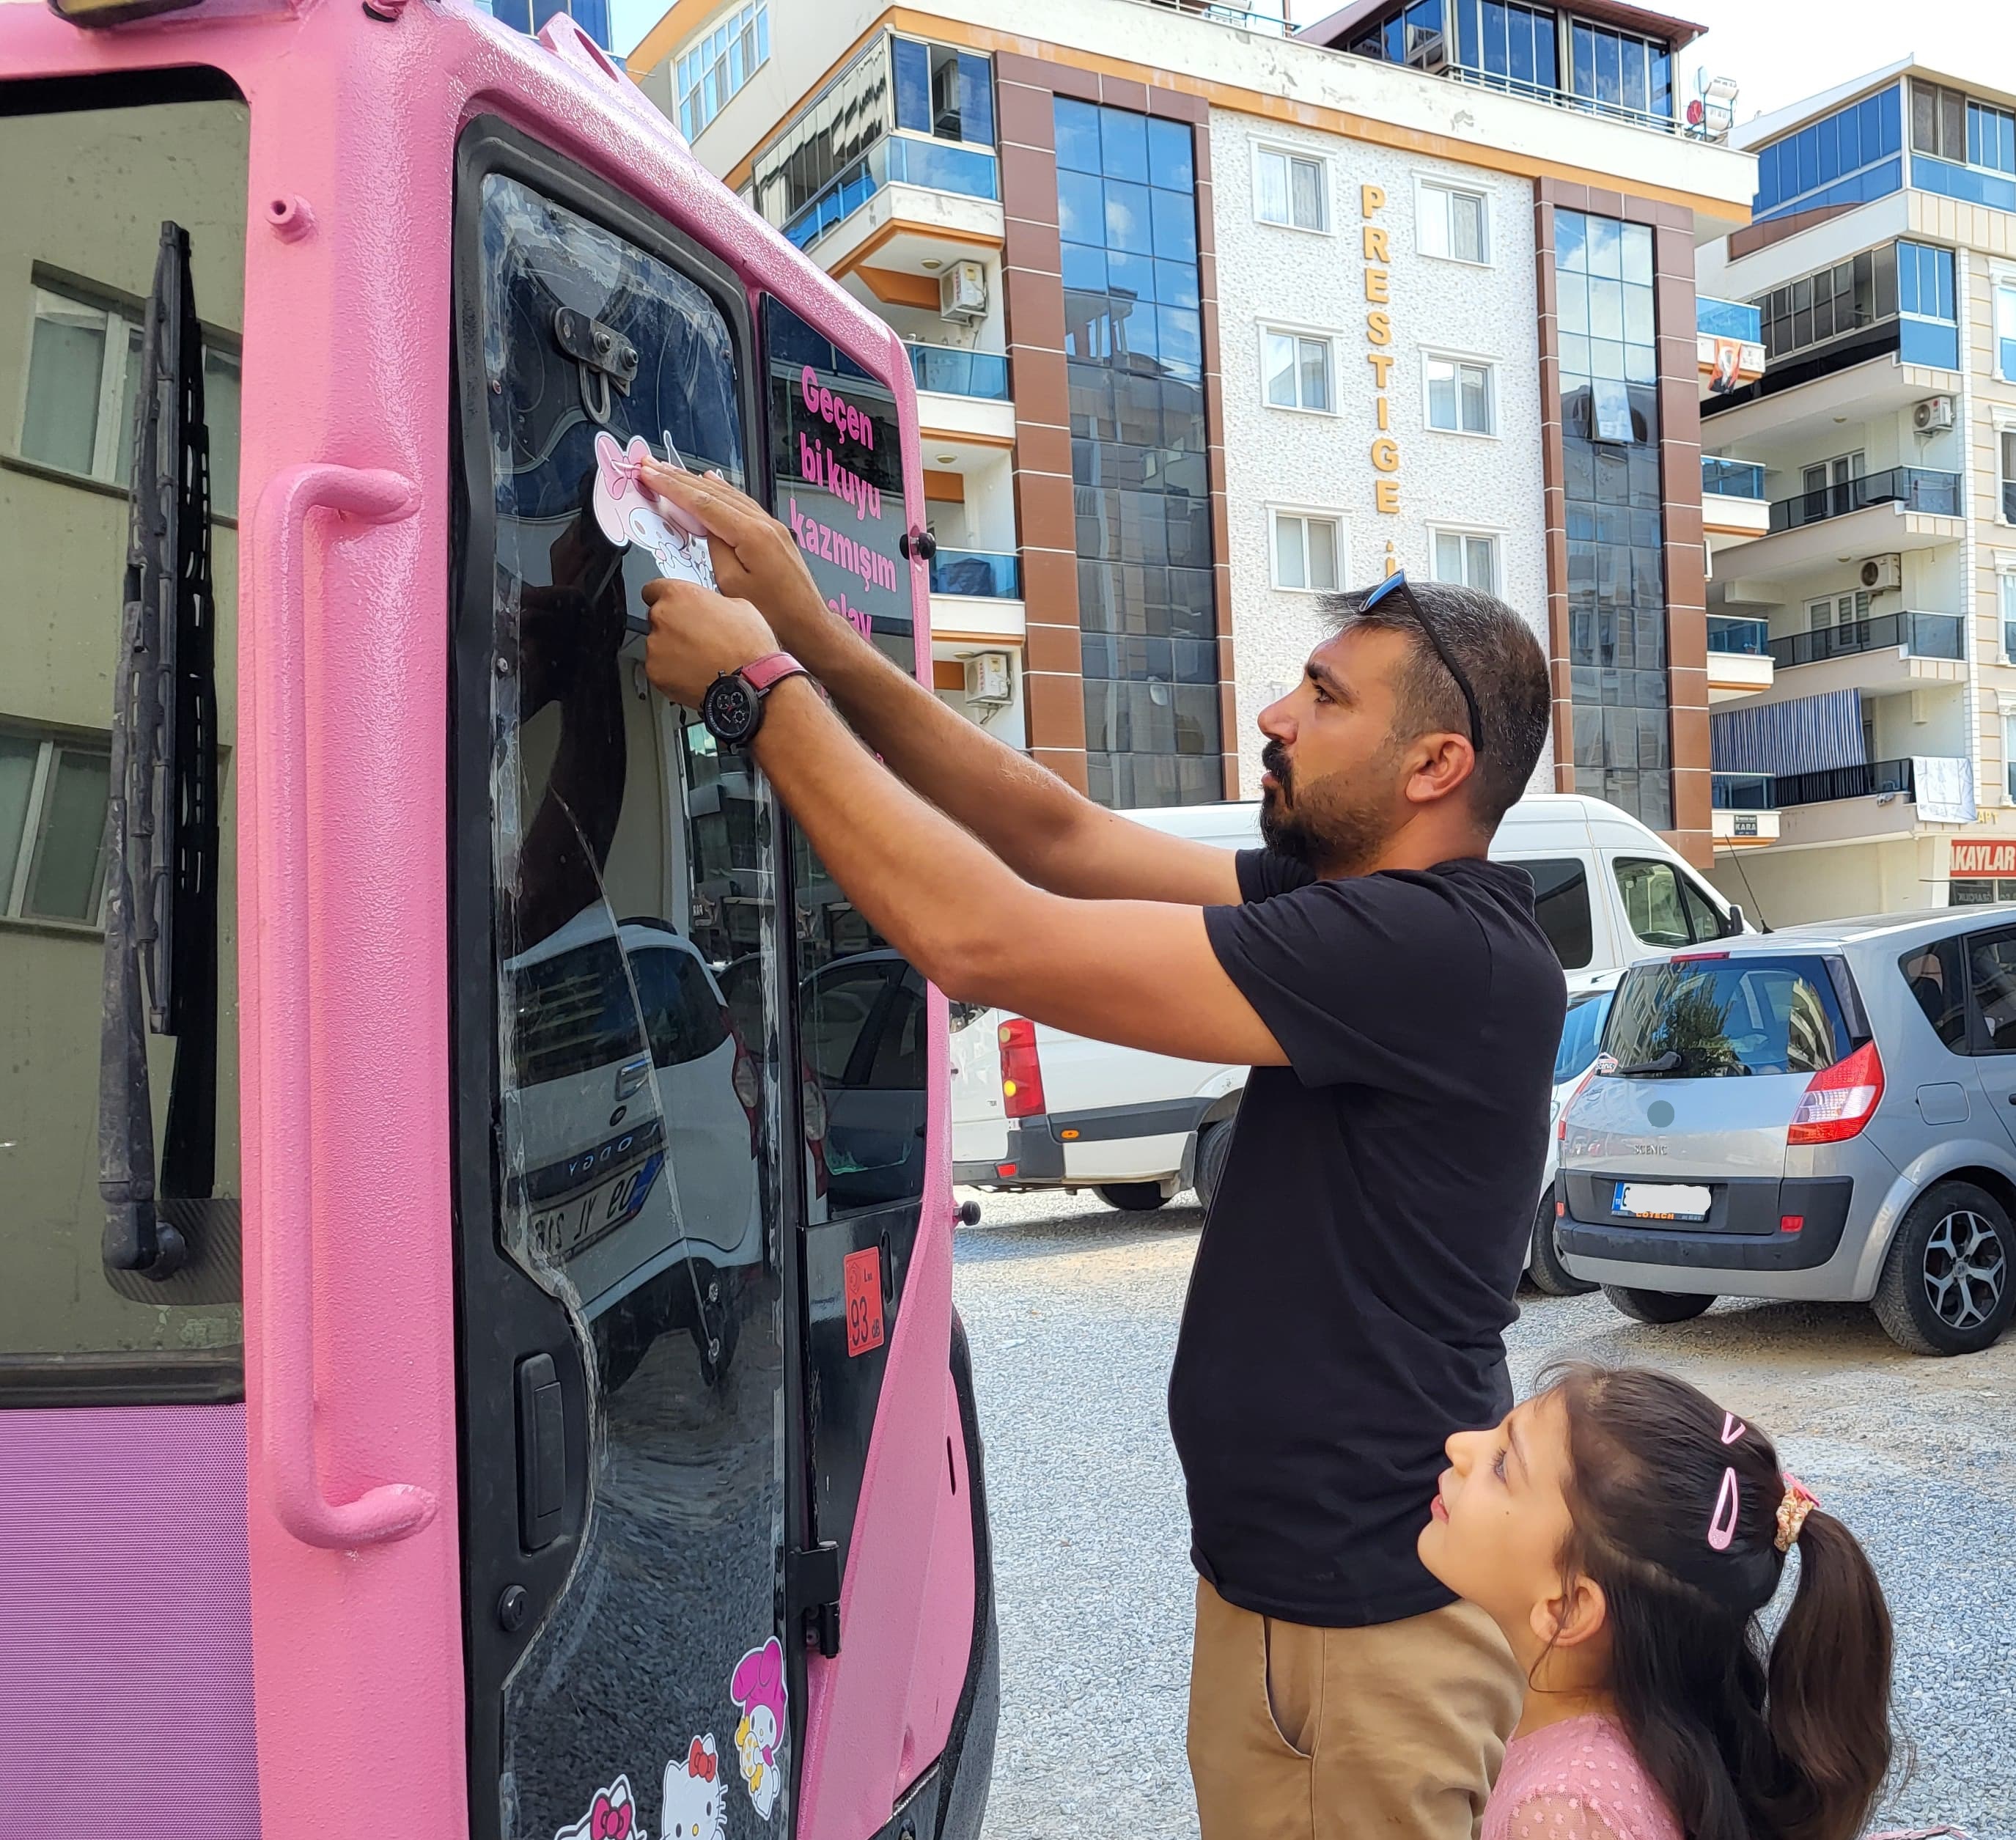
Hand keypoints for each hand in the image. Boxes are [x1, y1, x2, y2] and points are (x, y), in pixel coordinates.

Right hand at [637, 463, 835, 650]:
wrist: (809, 625)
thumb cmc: (776, 614)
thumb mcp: (732, 585)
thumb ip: (715, 550)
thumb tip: (705, 529)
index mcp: (752, 534)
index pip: (702, 502)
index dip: (672, 486)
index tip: (650, 473)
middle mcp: (764, 523)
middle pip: (713, 492)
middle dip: (678, 477)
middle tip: (652, 465)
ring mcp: (771, 525)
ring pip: (728, 494)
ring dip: (697, 481)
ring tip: (672, 471)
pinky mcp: (774, 533)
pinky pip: (742, 503)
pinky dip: (721, 491)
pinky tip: (712, 483)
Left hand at [642, 577, 779, 709]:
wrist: (749, 683)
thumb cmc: (748, 646)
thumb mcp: (739, 607)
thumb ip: (711, 602)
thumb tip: (709, 607)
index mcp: (680, 595)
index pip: (653, 589)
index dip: (666, 599)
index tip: (673, 607)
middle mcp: (662, 617)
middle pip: (658, 618)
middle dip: (673, 627)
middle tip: (698, 638)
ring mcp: (655, 646)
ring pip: (658, 645)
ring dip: (673, 651)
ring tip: (700, 659)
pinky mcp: (655, 672)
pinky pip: (659, 669)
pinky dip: (673, 672)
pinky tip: (695, 674)